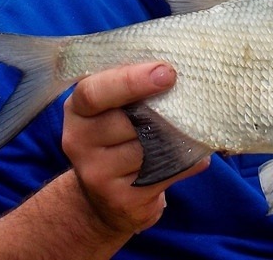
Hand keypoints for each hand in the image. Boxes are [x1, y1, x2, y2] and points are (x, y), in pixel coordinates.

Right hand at [61, 62, 209, 235]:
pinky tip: (195, 156)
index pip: (94, 92)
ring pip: (148, 147)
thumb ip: (132, 90)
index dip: (131, 80)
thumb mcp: (113, 109)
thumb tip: (177, 74)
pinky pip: (164, 173)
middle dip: (161, 111)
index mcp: (77, 110)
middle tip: (188, 101)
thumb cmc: (118, 138)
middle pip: (127, 120)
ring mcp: (97, 174)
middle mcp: (79, 142)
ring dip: (176, 137)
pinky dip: (186, 162)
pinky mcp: (122, 199)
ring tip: (190, 129)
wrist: (104, 200)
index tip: (166, 72)